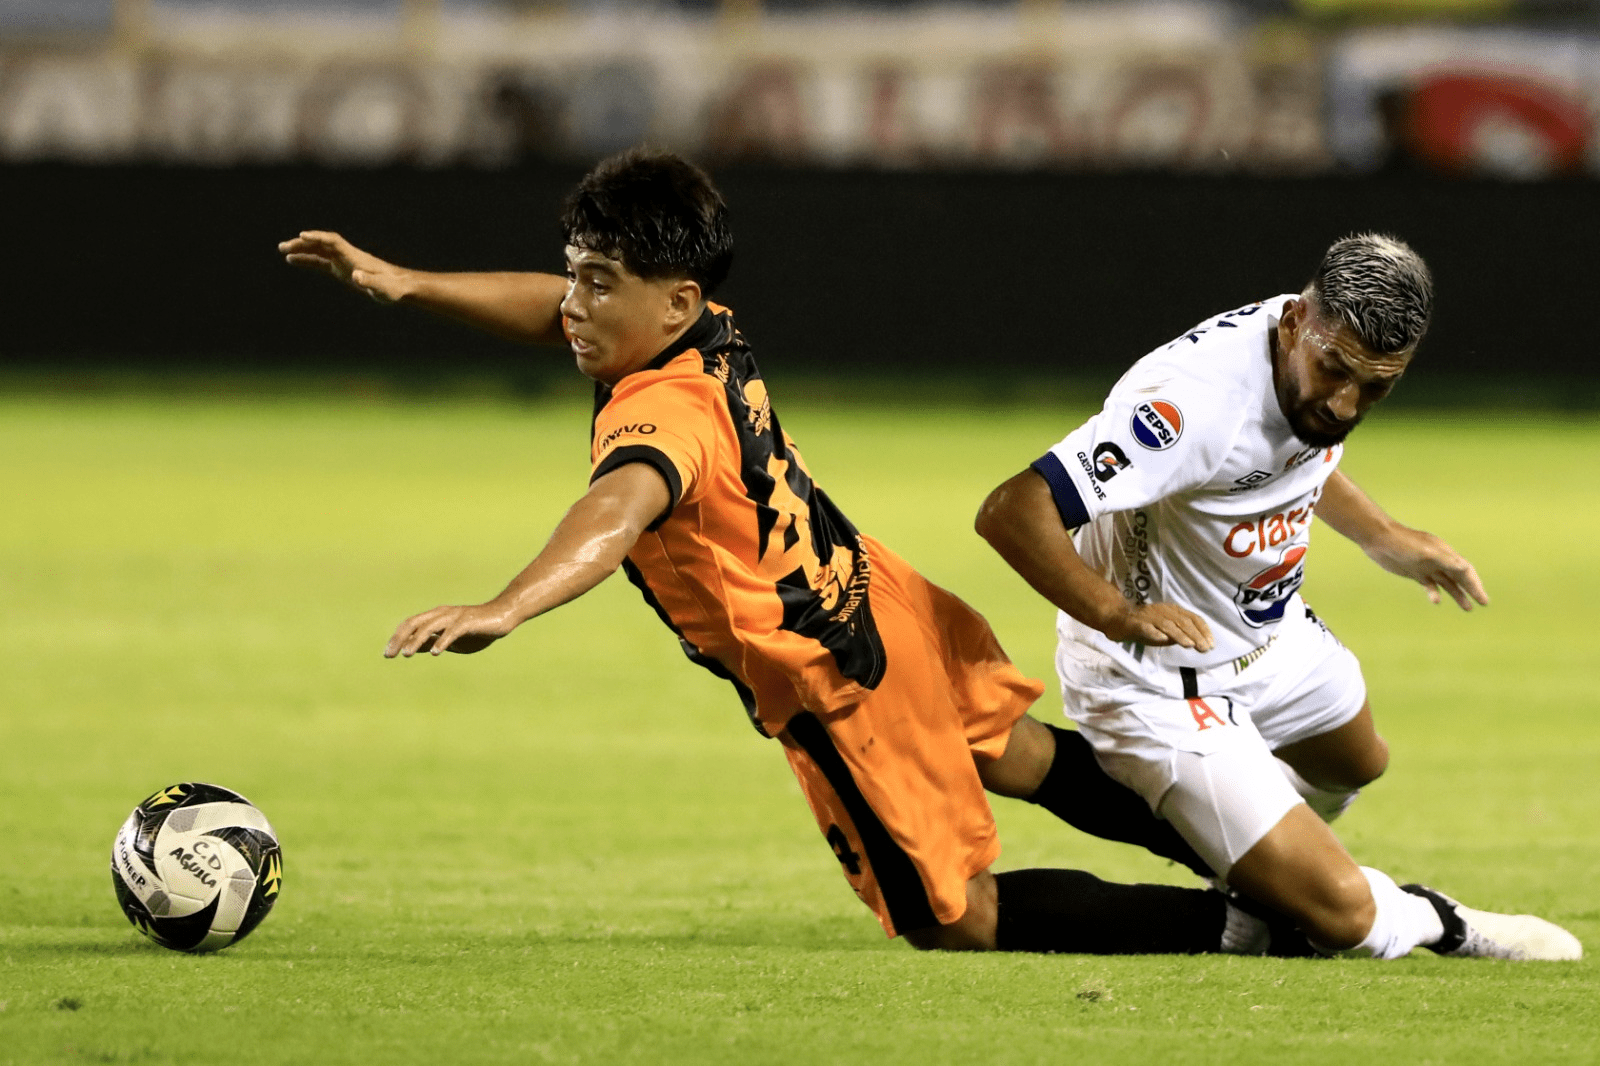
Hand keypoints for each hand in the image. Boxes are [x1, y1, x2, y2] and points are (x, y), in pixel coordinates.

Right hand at [278, 230, 411, 302]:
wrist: (400, 286)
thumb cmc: (393, 288)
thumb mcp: (382, 288)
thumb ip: (369, 282)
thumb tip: (356, 276)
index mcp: (355, 257)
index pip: (333, 242)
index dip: (318, 237)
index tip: (302, 235)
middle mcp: (347, 256)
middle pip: (322, 244)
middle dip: (303, 243)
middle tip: (283, 247)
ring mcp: (343, 261)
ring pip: (318, 251)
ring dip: (301, 249)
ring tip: (282, 250)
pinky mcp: (342, 269)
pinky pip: (321, 262)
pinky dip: (307, 259)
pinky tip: (293, 260)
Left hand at [384, 602, 516, 657]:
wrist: (503, 616)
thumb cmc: (477, 629)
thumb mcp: (451, 640)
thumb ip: (432, 641)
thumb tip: (411, 649)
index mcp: (436, 617)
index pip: (410, 625)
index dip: (397, 638)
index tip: (387, 654)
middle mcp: (441, 614)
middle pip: (414, 623)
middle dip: (399, 639)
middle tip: (389, 655)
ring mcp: (454, 616)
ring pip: (429, 626)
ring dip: (416, 640)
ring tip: (406, 653)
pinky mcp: (468, 622)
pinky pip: (452, 631)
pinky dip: (442, 641)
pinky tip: (435, 652)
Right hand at [1100, 602, 1214, 652]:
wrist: (1117, 619)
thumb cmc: (1144, 626)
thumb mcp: (1166, 631)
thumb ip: (1179, 635)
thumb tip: (1196, 642)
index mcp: (1172, 611)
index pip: (1192, 618)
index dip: (1203, 630)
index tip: (1210, 644)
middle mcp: (1162, 611)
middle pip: (1182, 622)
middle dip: (1195, 635)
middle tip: (1204, 648)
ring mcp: (1148, 616)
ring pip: (1167, 624)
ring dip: (1179, 634)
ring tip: (1189, 645)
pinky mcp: (1135, 623)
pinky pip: (1146, 627)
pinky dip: (1154, 632)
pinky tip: (1162, 639)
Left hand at [1363, 526, 1488, 610]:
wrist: (1379, 539)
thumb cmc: (1403, 543)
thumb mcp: (1425, 552)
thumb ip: (1444, 560)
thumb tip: (1464, 567)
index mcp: (1445, 553)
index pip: (1465, 570)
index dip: (1475, 584)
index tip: (1482, 599)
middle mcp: (1439, 560)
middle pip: (1460, 577)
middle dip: (1471, 590)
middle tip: (1482, 603)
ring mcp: (1427, 566)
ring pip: (1447, 582)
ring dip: (1458, 594)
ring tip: (1467, 608)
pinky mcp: (1415, 572)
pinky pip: (1430, 584)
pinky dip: (1434, 593)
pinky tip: (1436, 600)